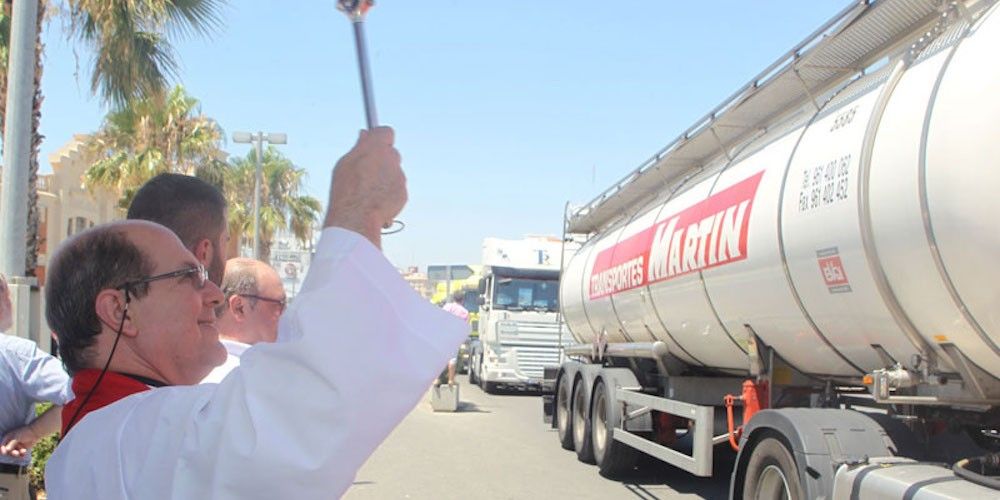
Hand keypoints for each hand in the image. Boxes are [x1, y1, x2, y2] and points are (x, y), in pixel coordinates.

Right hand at [0, 425, 40, 457]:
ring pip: (13, 453)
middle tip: (16, 453)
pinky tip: (24, 454)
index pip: (2, 445)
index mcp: (8, 438)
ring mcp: (17, 446)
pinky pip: (20, 454)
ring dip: (17, 454)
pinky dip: (21, 455)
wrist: (35, 432)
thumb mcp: (16, 437)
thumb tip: (6, 450)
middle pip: (8, 451)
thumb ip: (11, 444)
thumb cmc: (25, 432)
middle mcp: (11, 443)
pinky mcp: (22, 449)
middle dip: (11, 453)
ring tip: (22, 451)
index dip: (2, 450)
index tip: (4, 453)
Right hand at [324, 127, 405, 248]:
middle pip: (391, 153)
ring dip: (385, 180)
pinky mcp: (404, 193)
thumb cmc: (346, 190)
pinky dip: (389, 195)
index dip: (379, 137)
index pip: (386, 132)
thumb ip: (359, 148)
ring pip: (394, 174)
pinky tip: (375, 204)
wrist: (357, 218)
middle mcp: (392, 159)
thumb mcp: (345, 164)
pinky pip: (396, 190)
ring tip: (368, 193)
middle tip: (368, 171)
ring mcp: (400, 177)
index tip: (373, 142)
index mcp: (376, 147)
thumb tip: (365, 135)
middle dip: (383, 160)